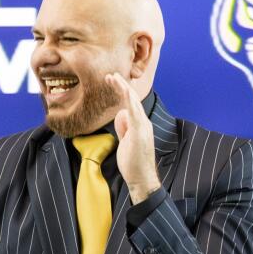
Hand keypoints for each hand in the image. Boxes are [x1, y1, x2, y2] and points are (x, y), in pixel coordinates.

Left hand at [105, 72, 160, 202]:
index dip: (121, 91)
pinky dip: (130, 101)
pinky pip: (135, 113)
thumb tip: (120, 115)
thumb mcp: (124, 141)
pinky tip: (126, 92)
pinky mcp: (140, 132)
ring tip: (112, 78)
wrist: (142, 178)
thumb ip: (123, 127)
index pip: (129, 103)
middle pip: (131, 99)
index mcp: (139, 124)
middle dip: (120, 85)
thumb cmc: (132, 163)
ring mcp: (143, 126)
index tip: (110, 81)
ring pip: (132, 102)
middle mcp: (143, 122)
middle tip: (109, 75)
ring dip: (122, 88)